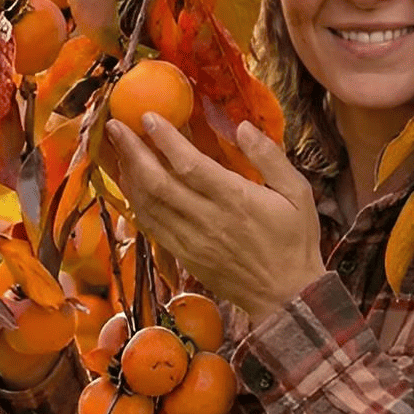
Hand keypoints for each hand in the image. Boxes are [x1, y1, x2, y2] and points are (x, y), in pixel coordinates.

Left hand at [106, 114, 326, 325]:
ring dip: (128, 174)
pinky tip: (129, 184)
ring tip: (115, 148)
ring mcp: (191, 241)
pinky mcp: (184, 256)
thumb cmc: (295, 241)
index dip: (165, 139)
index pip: (190, 165)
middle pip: (158, 182)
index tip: (147, 116)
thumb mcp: (298, 193)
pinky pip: (151, 226)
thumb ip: (270, 157)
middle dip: (132, 151)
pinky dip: (135, 202)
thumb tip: (243, 127)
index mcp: (236, 200)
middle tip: (115, 126)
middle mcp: (207, 220)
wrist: (287, 297)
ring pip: (148, 204)